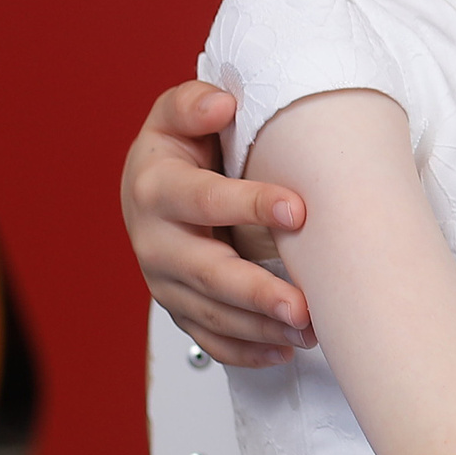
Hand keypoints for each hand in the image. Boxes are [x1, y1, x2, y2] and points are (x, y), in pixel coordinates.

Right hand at [121, 80, 317, 366]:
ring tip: (307, 330)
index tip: (297, 210)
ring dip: (259, 327)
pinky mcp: (179, 306)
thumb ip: (194, 103)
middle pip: (206, 272)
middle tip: (302, 306)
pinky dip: (245, 351)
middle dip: (255, 292)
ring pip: (210, 313)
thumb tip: (221, 104)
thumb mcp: (177, 113)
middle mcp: (154, 241)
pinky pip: (209, 339)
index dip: (249, 204)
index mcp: (155, 188)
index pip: (203, 199)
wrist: (147, 185)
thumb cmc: (176, 146)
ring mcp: (165, 281)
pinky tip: (284, 350)